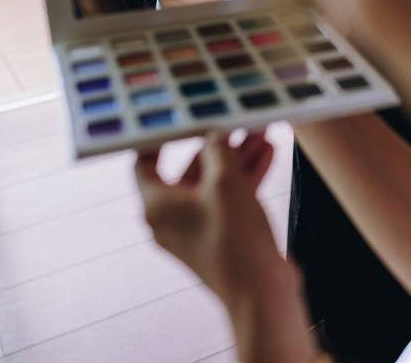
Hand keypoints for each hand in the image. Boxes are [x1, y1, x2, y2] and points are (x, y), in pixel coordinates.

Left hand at [134, 132, 282, 303]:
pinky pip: (229, 199)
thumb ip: (219, 149)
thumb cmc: (234, 239)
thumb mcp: (227, 181)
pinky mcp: (221, 236)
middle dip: (218, 145)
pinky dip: (246, 178)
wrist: (260, 291)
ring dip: (238, 157)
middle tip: (236, 122)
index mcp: (156, 207)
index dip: (159, 139)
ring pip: (215, 183)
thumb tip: (215, 134)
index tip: (178, 119)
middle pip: (189, 170)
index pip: (143, 163)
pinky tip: (267, 155)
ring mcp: (197, 229)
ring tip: (261, 133)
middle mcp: (170, 219)